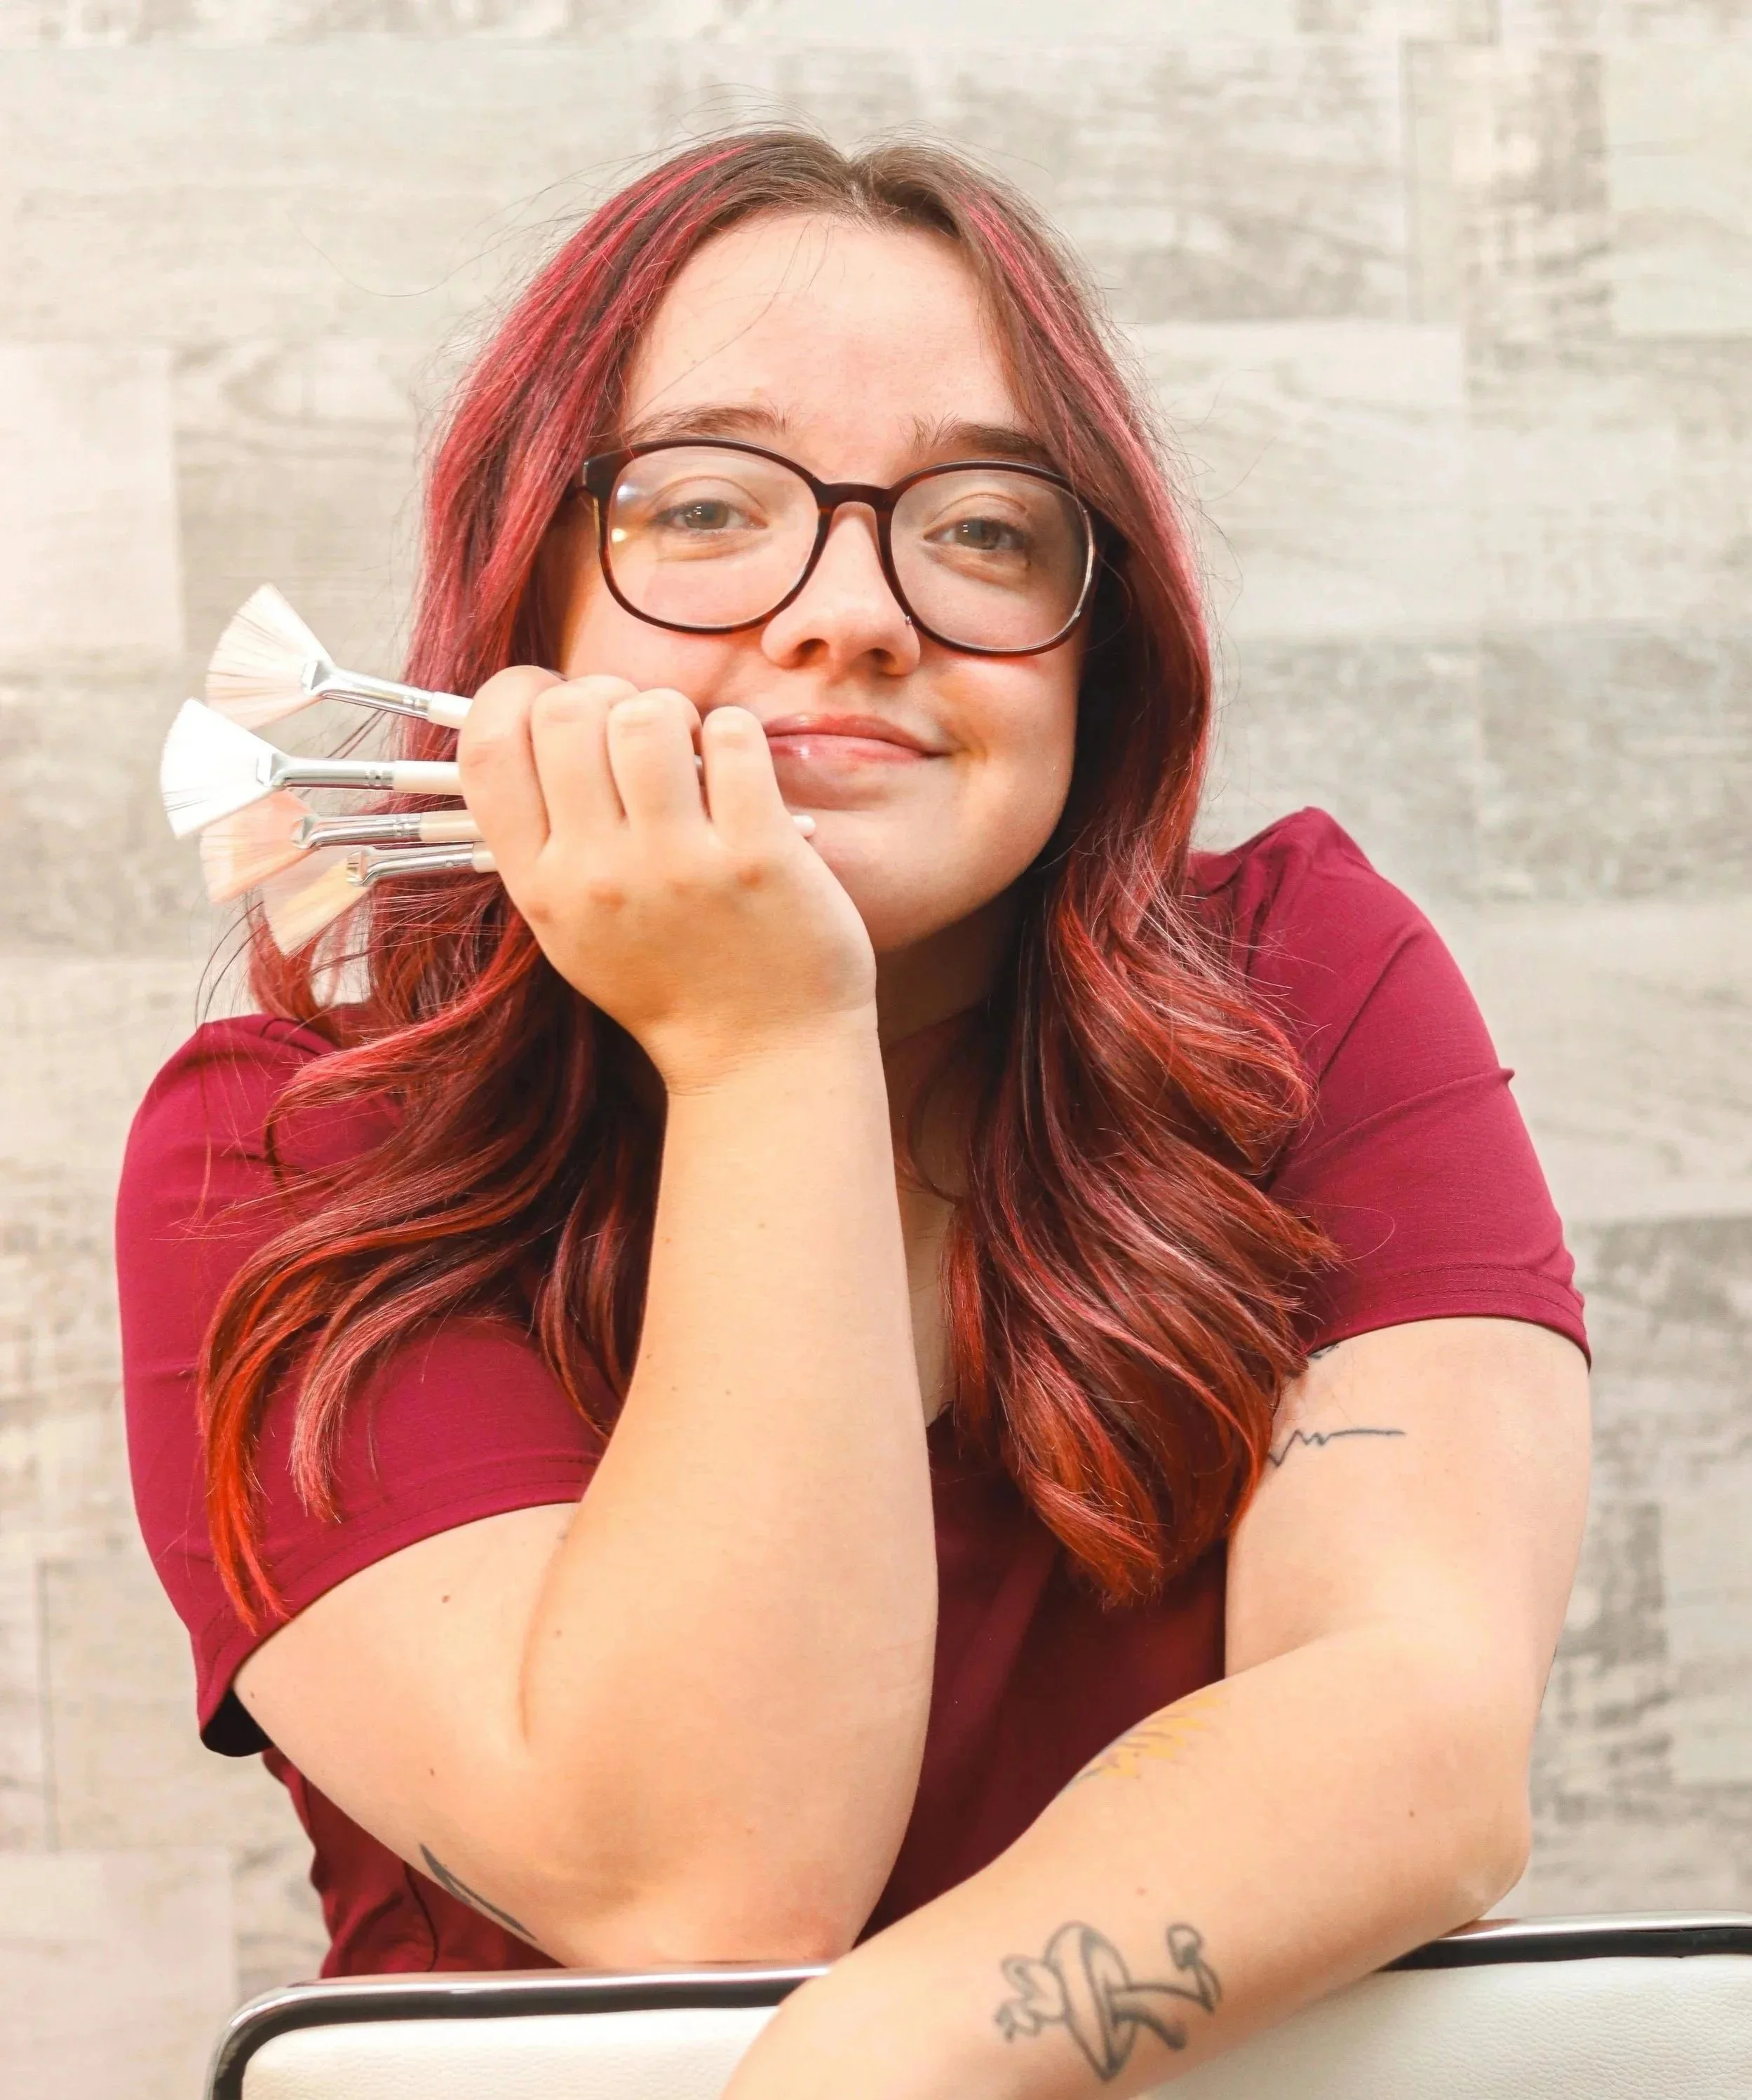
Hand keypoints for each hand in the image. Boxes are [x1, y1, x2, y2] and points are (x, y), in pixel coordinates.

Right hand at [459, 668, 877, 1091]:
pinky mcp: (757, 854)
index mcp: (541, 886)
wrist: (761, 1058)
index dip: (513, 693)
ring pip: (646, 711)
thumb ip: (544, 836)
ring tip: (691, 750)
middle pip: (566, 711)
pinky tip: (738, 772)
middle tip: (637, 732)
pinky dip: (735, 734)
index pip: (488, 748)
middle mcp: (598, 873)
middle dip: (603, 694)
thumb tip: (533, 718)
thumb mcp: (572, 928)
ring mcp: (677, 864)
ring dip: (672, 710)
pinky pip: (732, 735)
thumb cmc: (670, 980)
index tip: (550, 696)